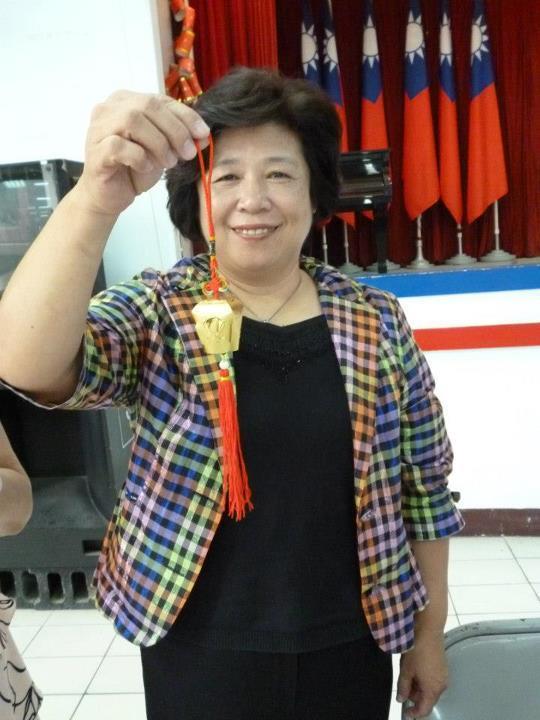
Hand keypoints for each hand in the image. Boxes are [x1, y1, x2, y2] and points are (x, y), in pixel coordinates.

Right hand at [74, 90, 209, 216]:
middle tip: (187, 153)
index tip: (203, 134)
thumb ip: (180, 138)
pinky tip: (146, 167)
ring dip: (158, 144)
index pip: (160, 99)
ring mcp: (99, 128)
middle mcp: (109, 108)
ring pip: (132, 121)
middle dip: (174, 130)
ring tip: (168, 163)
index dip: (185, 115)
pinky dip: (138, 157)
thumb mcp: (163, 150)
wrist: (110, 195)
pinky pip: (118, 146)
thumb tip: (204, 135)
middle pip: (147, 106)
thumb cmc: (135, 168)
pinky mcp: (95, 150)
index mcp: (127, 101)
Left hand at [397, 631, 447, 718]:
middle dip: (415, 698)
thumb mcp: (406, 670)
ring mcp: (444, 675)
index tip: (406, 713)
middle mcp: (442, 685)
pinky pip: (434, 679)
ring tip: (407, 677)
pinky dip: (424, 680)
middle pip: (428, 699)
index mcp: (433, 689)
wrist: (428, 629)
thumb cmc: (417, 650)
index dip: (414, 713)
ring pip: (431, 689)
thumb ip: (403, 687)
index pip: (425, 709)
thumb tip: (401, 699)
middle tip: (403, 690)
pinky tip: (415, 671)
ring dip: (419, 688)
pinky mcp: (443, 666)